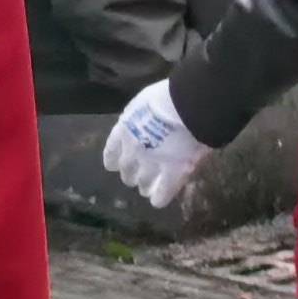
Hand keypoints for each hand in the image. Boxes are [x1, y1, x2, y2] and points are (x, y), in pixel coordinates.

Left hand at [103, 79, 207, 208]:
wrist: (186, 105)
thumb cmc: (168, 96)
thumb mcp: (144, 103)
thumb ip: (141, 117)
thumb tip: (147, 121)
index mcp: (123, 130)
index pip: (112, 150)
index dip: (113, 159)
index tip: (112, 166)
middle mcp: (132, 149)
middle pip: (126, 168)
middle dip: (129, 173)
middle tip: (134, 178)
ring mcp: (152, 163)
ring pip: (142, 181)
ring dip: (143, 185)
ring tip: (145, 189)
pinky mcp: (173, 172)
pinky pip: (164, 190)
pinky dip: (160, 197)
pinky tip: (157, 202)